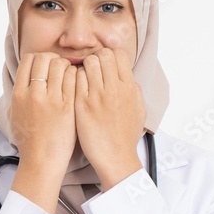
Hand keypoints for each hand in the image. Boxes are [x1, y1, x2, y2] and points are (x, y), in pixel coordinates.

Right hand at [7, 52, 76, 168]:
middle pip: (44, 58)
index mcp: (18, 94)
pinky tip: (77, 84)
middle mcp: (33, 94)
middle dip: (53, 59)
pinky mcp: (68, 106)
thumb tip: (21, 84)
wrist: (41, 162)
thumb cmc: (29, 142)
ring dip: (66, 66)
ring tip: (69, 76)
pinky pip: (73, 78)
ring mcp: (51, 99)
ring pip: (60, 64)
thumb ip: (17, 98)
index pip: (28, 60)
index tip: (45, 65)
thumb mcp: (14, 117)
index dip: (39, 58)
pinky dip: (76, 75)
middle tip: (60, 68)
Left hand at [74, 47, 146, 187]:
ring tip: (83, 79)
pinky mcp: (82, 105)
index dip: (110, 56)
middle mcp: (115, 89)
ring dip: (84, 67)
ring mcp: (97, 96)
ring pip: (88, 63)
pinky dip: (74, 79)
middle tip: (91, 70)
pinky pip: (75, 79)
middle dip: (96, 58)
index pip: (119, 54)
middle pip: (103, 54)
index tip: (105, 65)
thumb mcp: (139, 111)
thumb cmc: (126, 137)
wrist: (116, 158)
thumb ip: (134, 91)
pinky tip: (74, 89)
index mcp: (129, 88)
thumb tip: (128, 78)